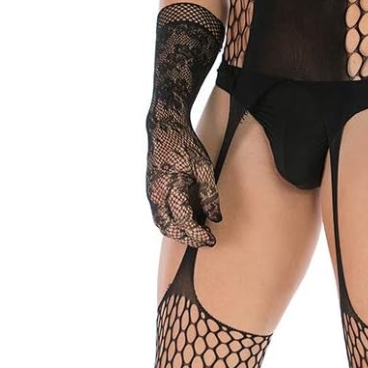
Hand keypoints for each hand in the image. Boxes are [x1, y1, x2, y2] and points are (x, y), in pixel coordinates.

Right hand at [146, 113, 222, 247]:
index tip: (211, 240)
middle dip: (187, 238)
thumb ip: (209, 194)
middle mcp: (156, 194)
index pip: (184, 221)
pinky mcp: (151, 190)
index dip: (198, 234)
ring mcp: (151, 192)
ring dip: (177, 232)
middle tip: (205, 241)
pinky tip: (185, 221)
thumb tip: (216, 217)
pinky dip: (171, 223)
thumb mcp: (203, 166)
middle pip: (169, 228)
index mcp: (170, 188)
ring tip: (196, 234)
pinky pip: (159, 214)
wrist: (164, 127)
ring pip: (161, 223)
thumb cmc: (185, 144)